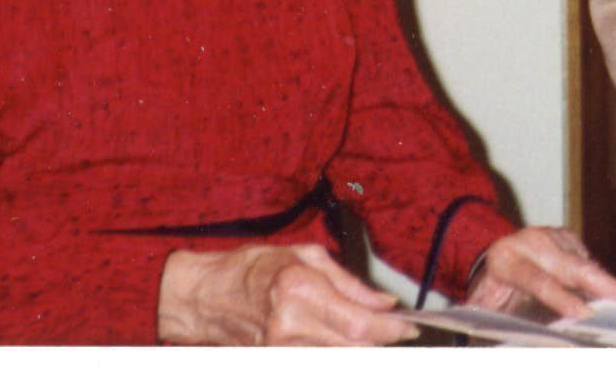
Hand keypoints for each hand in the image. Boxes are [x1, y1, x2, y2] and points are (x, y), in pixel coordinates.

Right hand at [157, 242, 415, 345]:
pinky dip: (335, 350)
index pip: (359, 322)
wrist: (206, 296)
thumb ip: (349, 283)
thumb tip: (383, 302)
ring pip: (337, 357)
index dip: (391, 329)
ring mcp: (280, 349)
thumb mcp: (305, 256)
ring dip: (359, 347)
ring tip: (370, 333)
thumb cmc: (251, 269)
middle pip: (353, 347)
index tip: (410, 327)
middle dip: (380, 341)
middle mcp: (291, 326)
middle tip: (397, 331)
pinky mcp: (274, 360)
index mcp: (300, 291)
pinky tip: (342, 340)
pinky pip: (317, 359)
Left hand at [471, 226, 615, 319]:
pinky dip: (602, 281)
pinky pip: (588, 262)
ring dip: (610, 286)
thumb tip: (529, 342)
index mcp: (506, 261)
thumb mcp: (488, 309)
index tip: (584, 314)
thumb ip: (504, 322)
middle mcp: (531, 242)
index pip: (539, 281)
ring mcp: (552, 235)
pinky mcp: (567, 236)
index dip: (562, 299)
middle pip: (573, 267)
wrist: (489, 259)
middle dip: (606, 285)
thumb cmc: (490, 292)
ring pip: (586, 264)